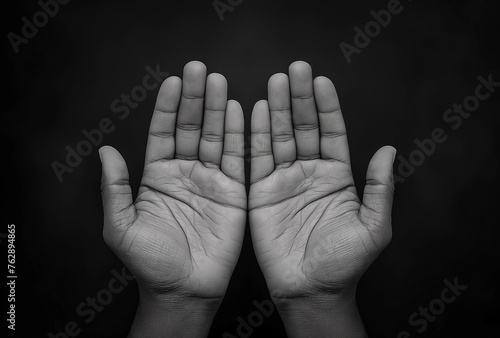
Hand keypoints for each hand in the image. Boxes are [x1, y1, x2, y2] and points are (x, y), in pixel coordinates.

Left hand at [99, 61, 245, 336]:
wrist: (183, 290)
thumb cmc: (151, 263)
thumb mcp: (121, 227)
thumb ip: (115, 188)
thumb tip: (105, 152)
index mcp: (157, 176)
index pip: (163, 132)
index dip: (168, 107)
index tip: (173, 81)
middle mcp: (185, 172)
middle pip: (190, 127)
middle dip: (195, 98)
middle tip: (200, 69)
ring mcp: (211, 180)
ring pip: (214, 136)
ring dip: (217, 109)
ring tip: (219, 82)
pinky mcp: (234, 192)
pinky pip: (236, 159)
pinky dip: (239, 135)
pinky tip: (239, 111)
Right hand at [249, 61, 395, 336]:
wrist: (311, 290)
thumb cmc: (344, 263)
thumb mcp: (373, 226)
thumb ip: (379, 188)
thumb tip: (388, 151)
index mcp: (337, 177)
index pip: (332, 132)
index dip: (327, 106)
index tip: (321, 80)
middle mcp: (310, 173)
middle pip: (304, 127)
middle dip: (300, 97)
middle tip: (295, 69)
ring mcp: (284, 181)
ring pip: (280, 137)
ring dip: (279, 108)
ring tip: (276, 81)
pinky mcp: (261, 192)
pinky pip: (258, 159)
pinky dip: (256, 135)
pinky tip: (258, 111)